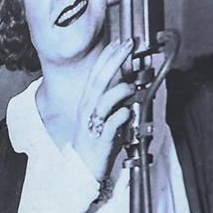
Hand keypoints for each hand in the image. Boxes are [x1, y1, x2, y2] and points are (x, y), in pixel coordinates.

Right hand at [71, 42, 137, 157]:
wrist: (82, 170)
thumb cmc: (95, 143)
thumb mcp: (102, 117)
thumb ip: (112, 100)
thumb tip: (126, 81)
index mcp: (87, 103)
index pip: (96, 74)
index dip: (107, 57)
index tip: (119, 42)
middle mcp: (87, 110)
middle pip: (99, 80)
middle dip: (114, 61)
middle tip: (127, 46)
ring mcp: (93, 124)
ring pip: (104, 100)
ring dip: (119, 90)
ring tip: (130, 86)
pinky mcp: (100, 139)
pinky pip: (111, 124)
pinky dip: (121, 116)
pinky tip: (128, 112)